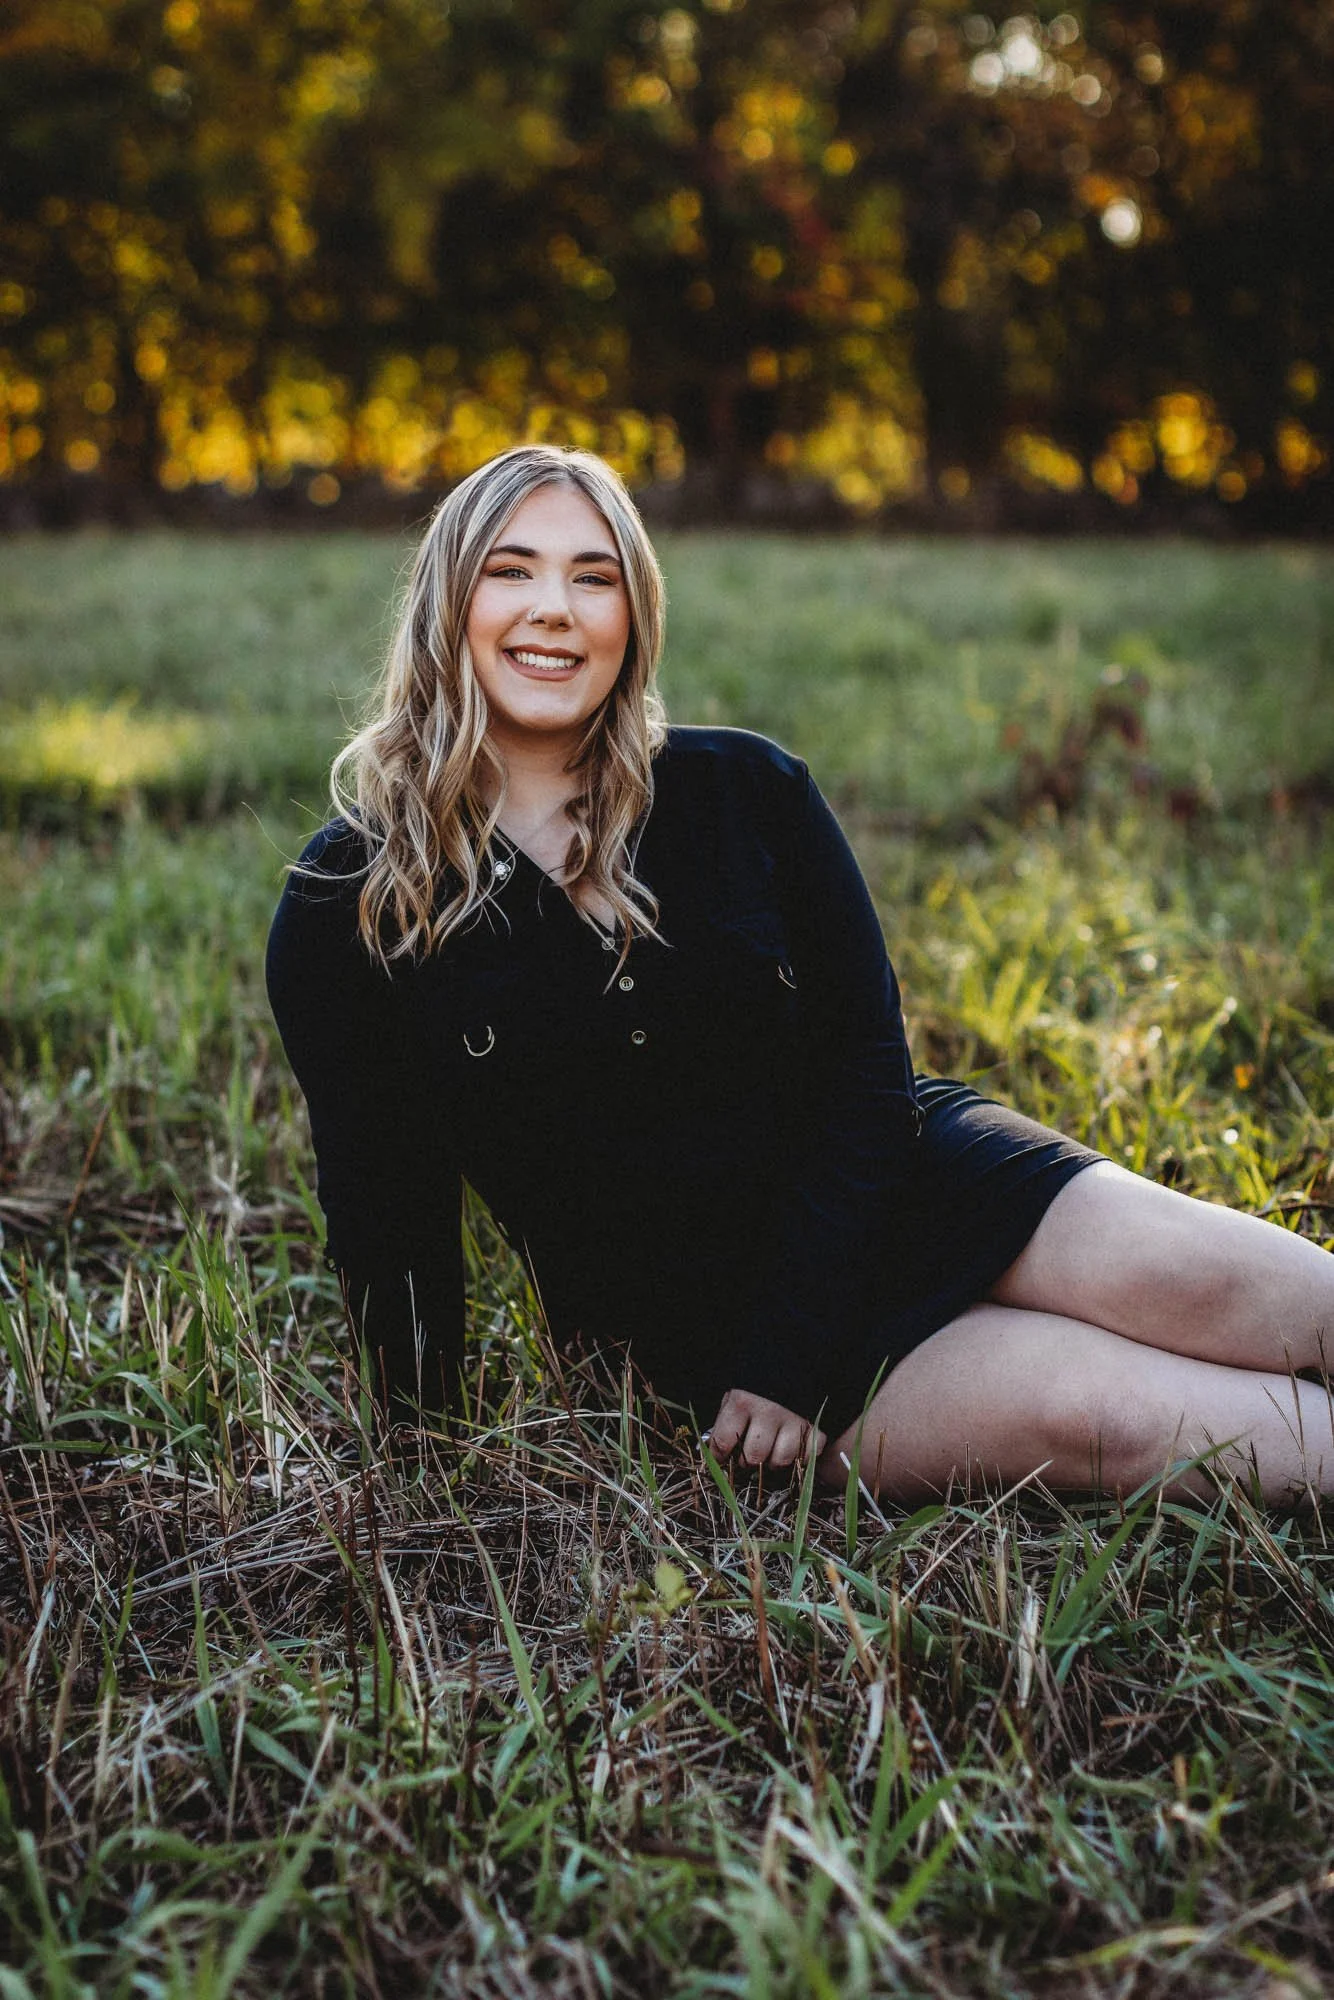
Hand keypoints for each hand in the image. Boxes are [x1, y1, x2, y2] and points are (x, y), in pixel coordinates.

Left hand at [706, 1388, 825, 1470]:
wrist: (794, 1360)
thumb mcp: (736, 1395)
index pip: (723, 1442)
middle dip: (749, 1460)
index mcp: (742, 1402)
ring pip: (781, 1460)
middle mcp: (768, 1412)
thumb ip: (725, 1421)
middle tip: (750, 1454)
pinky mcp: (816, 1426)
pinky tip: (794, 1446)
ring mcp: (794, 1419)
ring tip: (772, 1451)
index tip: (721, 1458)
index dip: (719, 1455)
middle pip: (754, 1456)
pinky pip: (808, 1455)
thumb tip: (712, 1451)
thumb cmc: (758, 1384)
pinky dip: (801, 1456)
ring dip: (774, 1461)